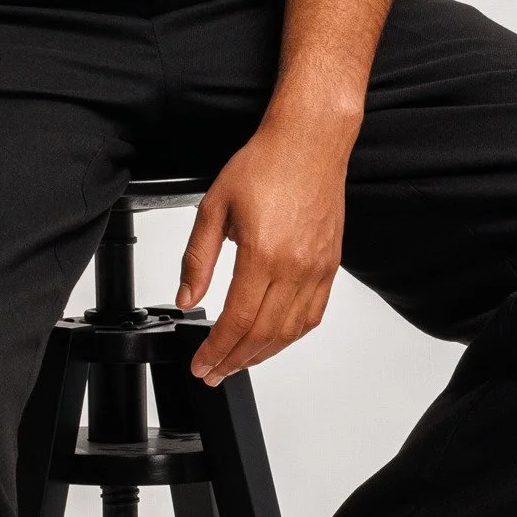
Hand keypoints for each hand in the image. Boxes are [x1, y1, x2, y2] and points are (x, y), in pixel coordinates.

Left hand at [177, 116, 351, 385]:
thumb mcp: (214, 206)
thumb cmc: (265, 164)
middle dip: (234, 360)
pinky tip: (274, 341)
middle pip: (263, 334)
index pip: (237, 320)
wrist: (309, 142)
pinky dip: (291, 336)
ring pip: (290, 331)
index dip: (216, 350)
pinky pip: (313, 315)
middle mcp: (295, 267)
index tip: (201, 365)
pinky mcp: (330, 265)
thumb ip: (198, 258)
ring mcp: (317, 269)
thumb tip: (186, 298)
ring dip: (262, 355)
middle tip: (213, 373)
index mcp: (263, 253)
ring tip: (238, 362)